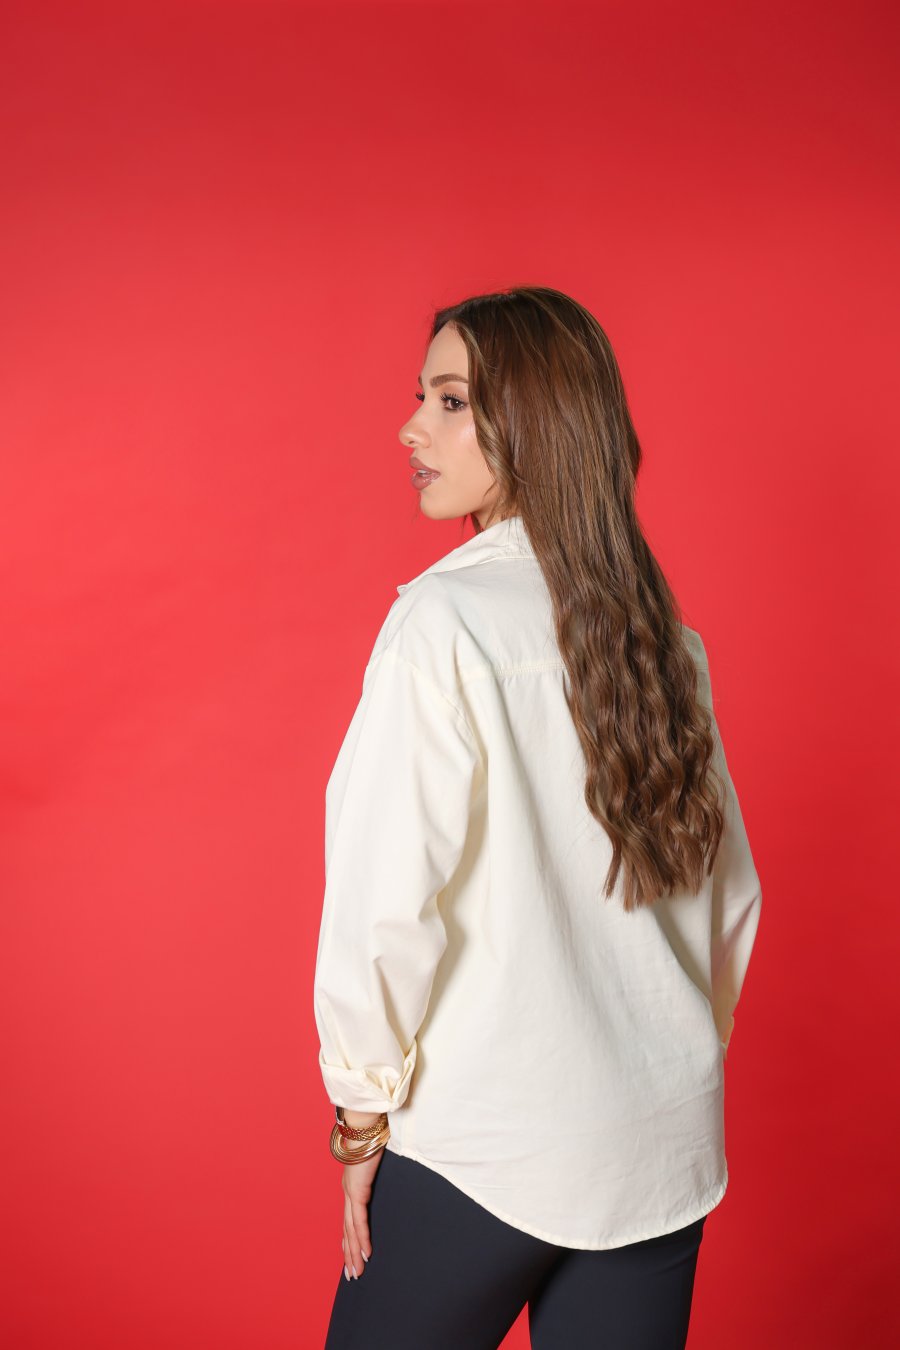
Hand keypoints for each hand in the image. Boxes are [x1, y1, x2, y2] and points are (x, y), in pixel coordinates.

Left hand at [341, 1139, 384, 1279]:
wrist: (364, 1122)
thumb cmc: (372, 1133)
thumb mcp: (377, 1154)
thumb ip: (379, 1164)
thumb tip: (388, 1163)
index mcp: (352, 1183)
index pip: (350, 1217)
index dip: (350, 1238)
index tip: (351, 1254)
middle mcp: (348, 1190)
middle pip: (348, 1229)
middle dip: (349, 1253)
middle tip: (352, 1274)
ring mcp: (351, 1191)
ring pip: (351, 1230)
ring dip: (354, 1253)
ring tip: (357, 1272)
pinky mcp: (357, 1190)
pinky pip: (360, 1220)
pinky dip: (362, 1238)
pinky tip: (365, 1253)